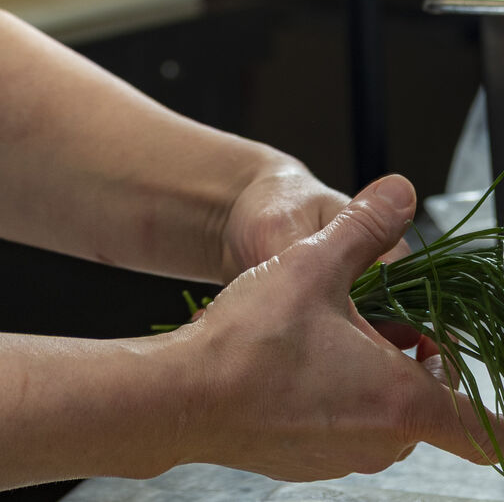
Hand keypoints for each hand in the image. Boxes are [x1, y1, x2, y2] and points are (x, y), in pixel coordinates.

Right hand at [176, 174, 496, 481]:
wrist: (183, 396)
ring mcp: (342, 458)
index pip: (484, 430)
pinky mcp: (305, 462)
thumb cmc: (251, 341)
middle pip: (428, 408)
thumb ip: (365, 227)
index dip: (498, 413)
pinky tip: (293, 360)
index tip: (485, 376)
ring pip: (381, 417)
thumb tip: (401, 193)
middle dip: (414, 362)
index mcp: (401, 402)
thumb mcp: (314, 264)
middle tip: (382, 318)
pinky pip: (341, 428)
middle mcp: (381, 442)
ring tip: (328, 331)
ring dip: (371, 378)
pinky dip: (333, 397)